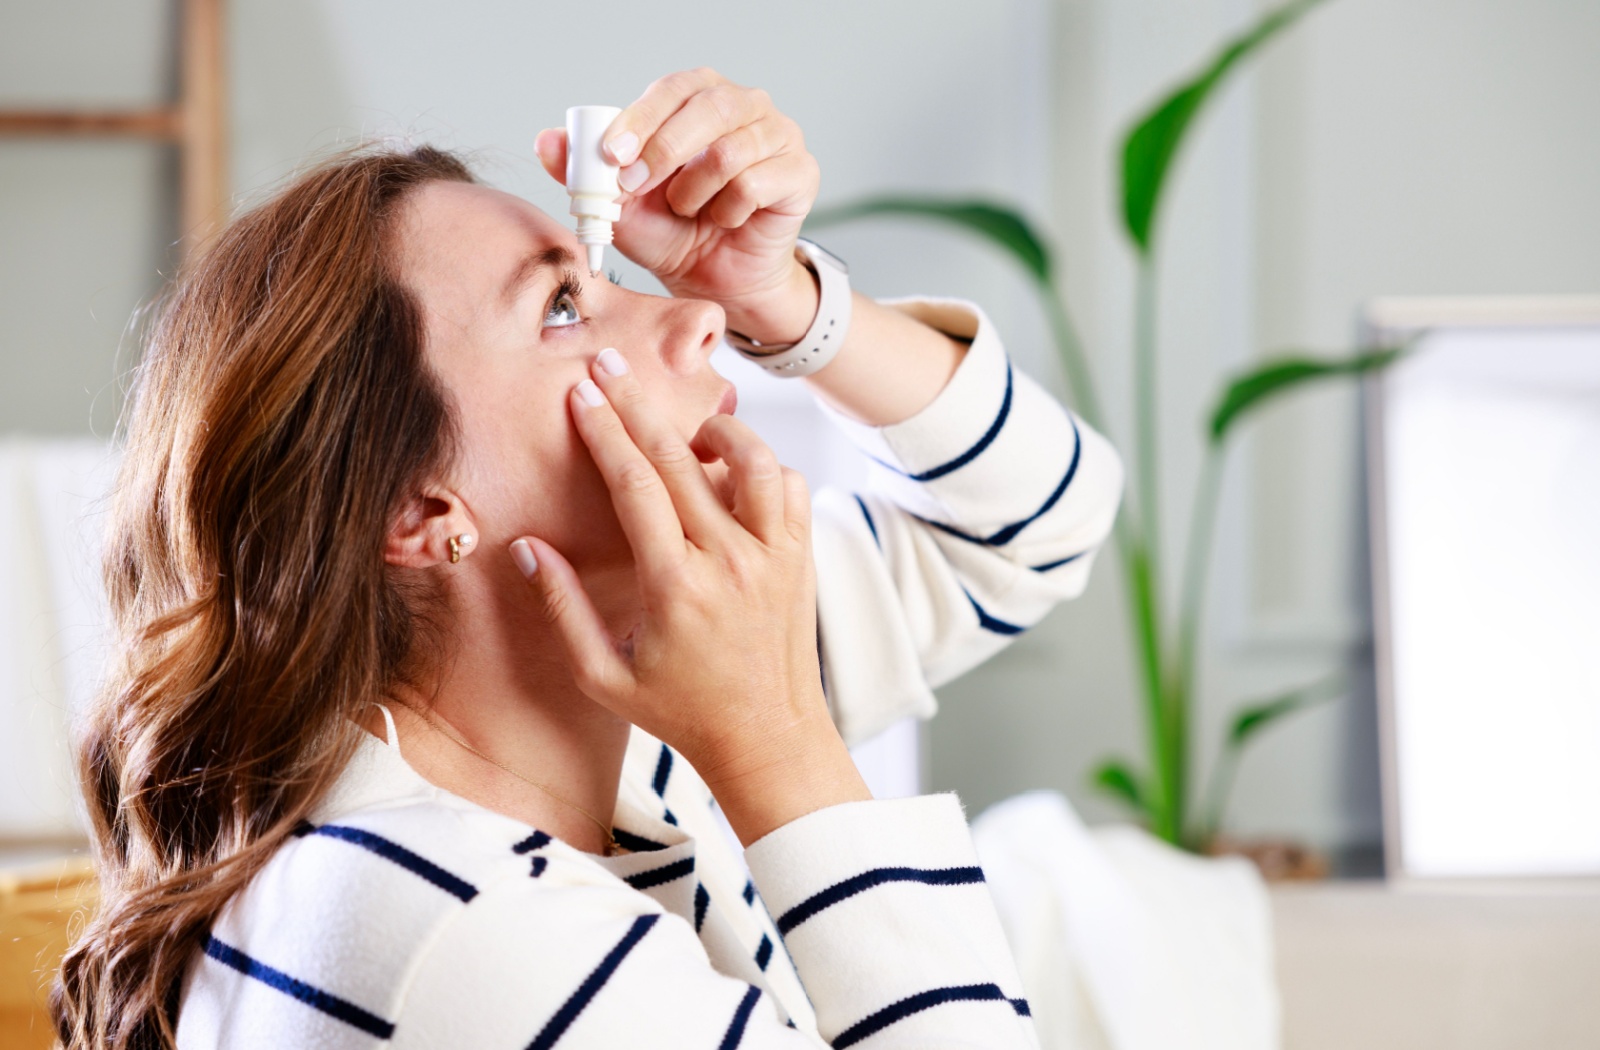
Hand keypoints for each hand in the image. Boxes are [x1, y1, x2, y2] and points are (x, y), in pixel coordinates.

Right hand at [509, 349, 867, 842]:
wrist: (768, 736)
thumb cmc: (680, 709)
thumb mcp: (603, 674)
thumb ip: (563, 608)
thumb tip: (528, 547)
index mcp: (677, 587)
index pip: (636, 486)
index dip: (604, 434)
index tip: (581, 395)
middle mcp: (731, 561)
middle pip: (681, 459)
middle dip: (637, 406)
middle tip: (608, 366)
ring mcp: (775, 555)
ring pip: (752, 460)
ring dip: (715, 431)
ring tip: (683, 429)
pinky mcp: (801, 556)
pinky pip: (788, 486)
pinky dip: (761, 467)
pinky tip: (730, 474)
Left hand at [535, 68, 821, 344]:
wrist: (715, 280)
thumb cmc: (673, 233)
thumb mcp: (619, 205)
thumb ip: (584, 172)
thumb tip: (545, 141)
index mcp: (700, 97)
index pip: (672, 88)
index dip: (641, 118)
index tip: (612, 154)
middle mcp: (745, 106)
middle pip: (710, 106)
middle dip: (665, 149)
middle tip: (637, 186)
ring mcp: (779, 136)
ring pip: (733, 149)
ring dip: (696, 190)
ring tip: (688, 211)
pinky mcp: (801, 173)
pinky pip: (759, 183)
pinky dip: (730, 209)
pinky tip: (724, 221)